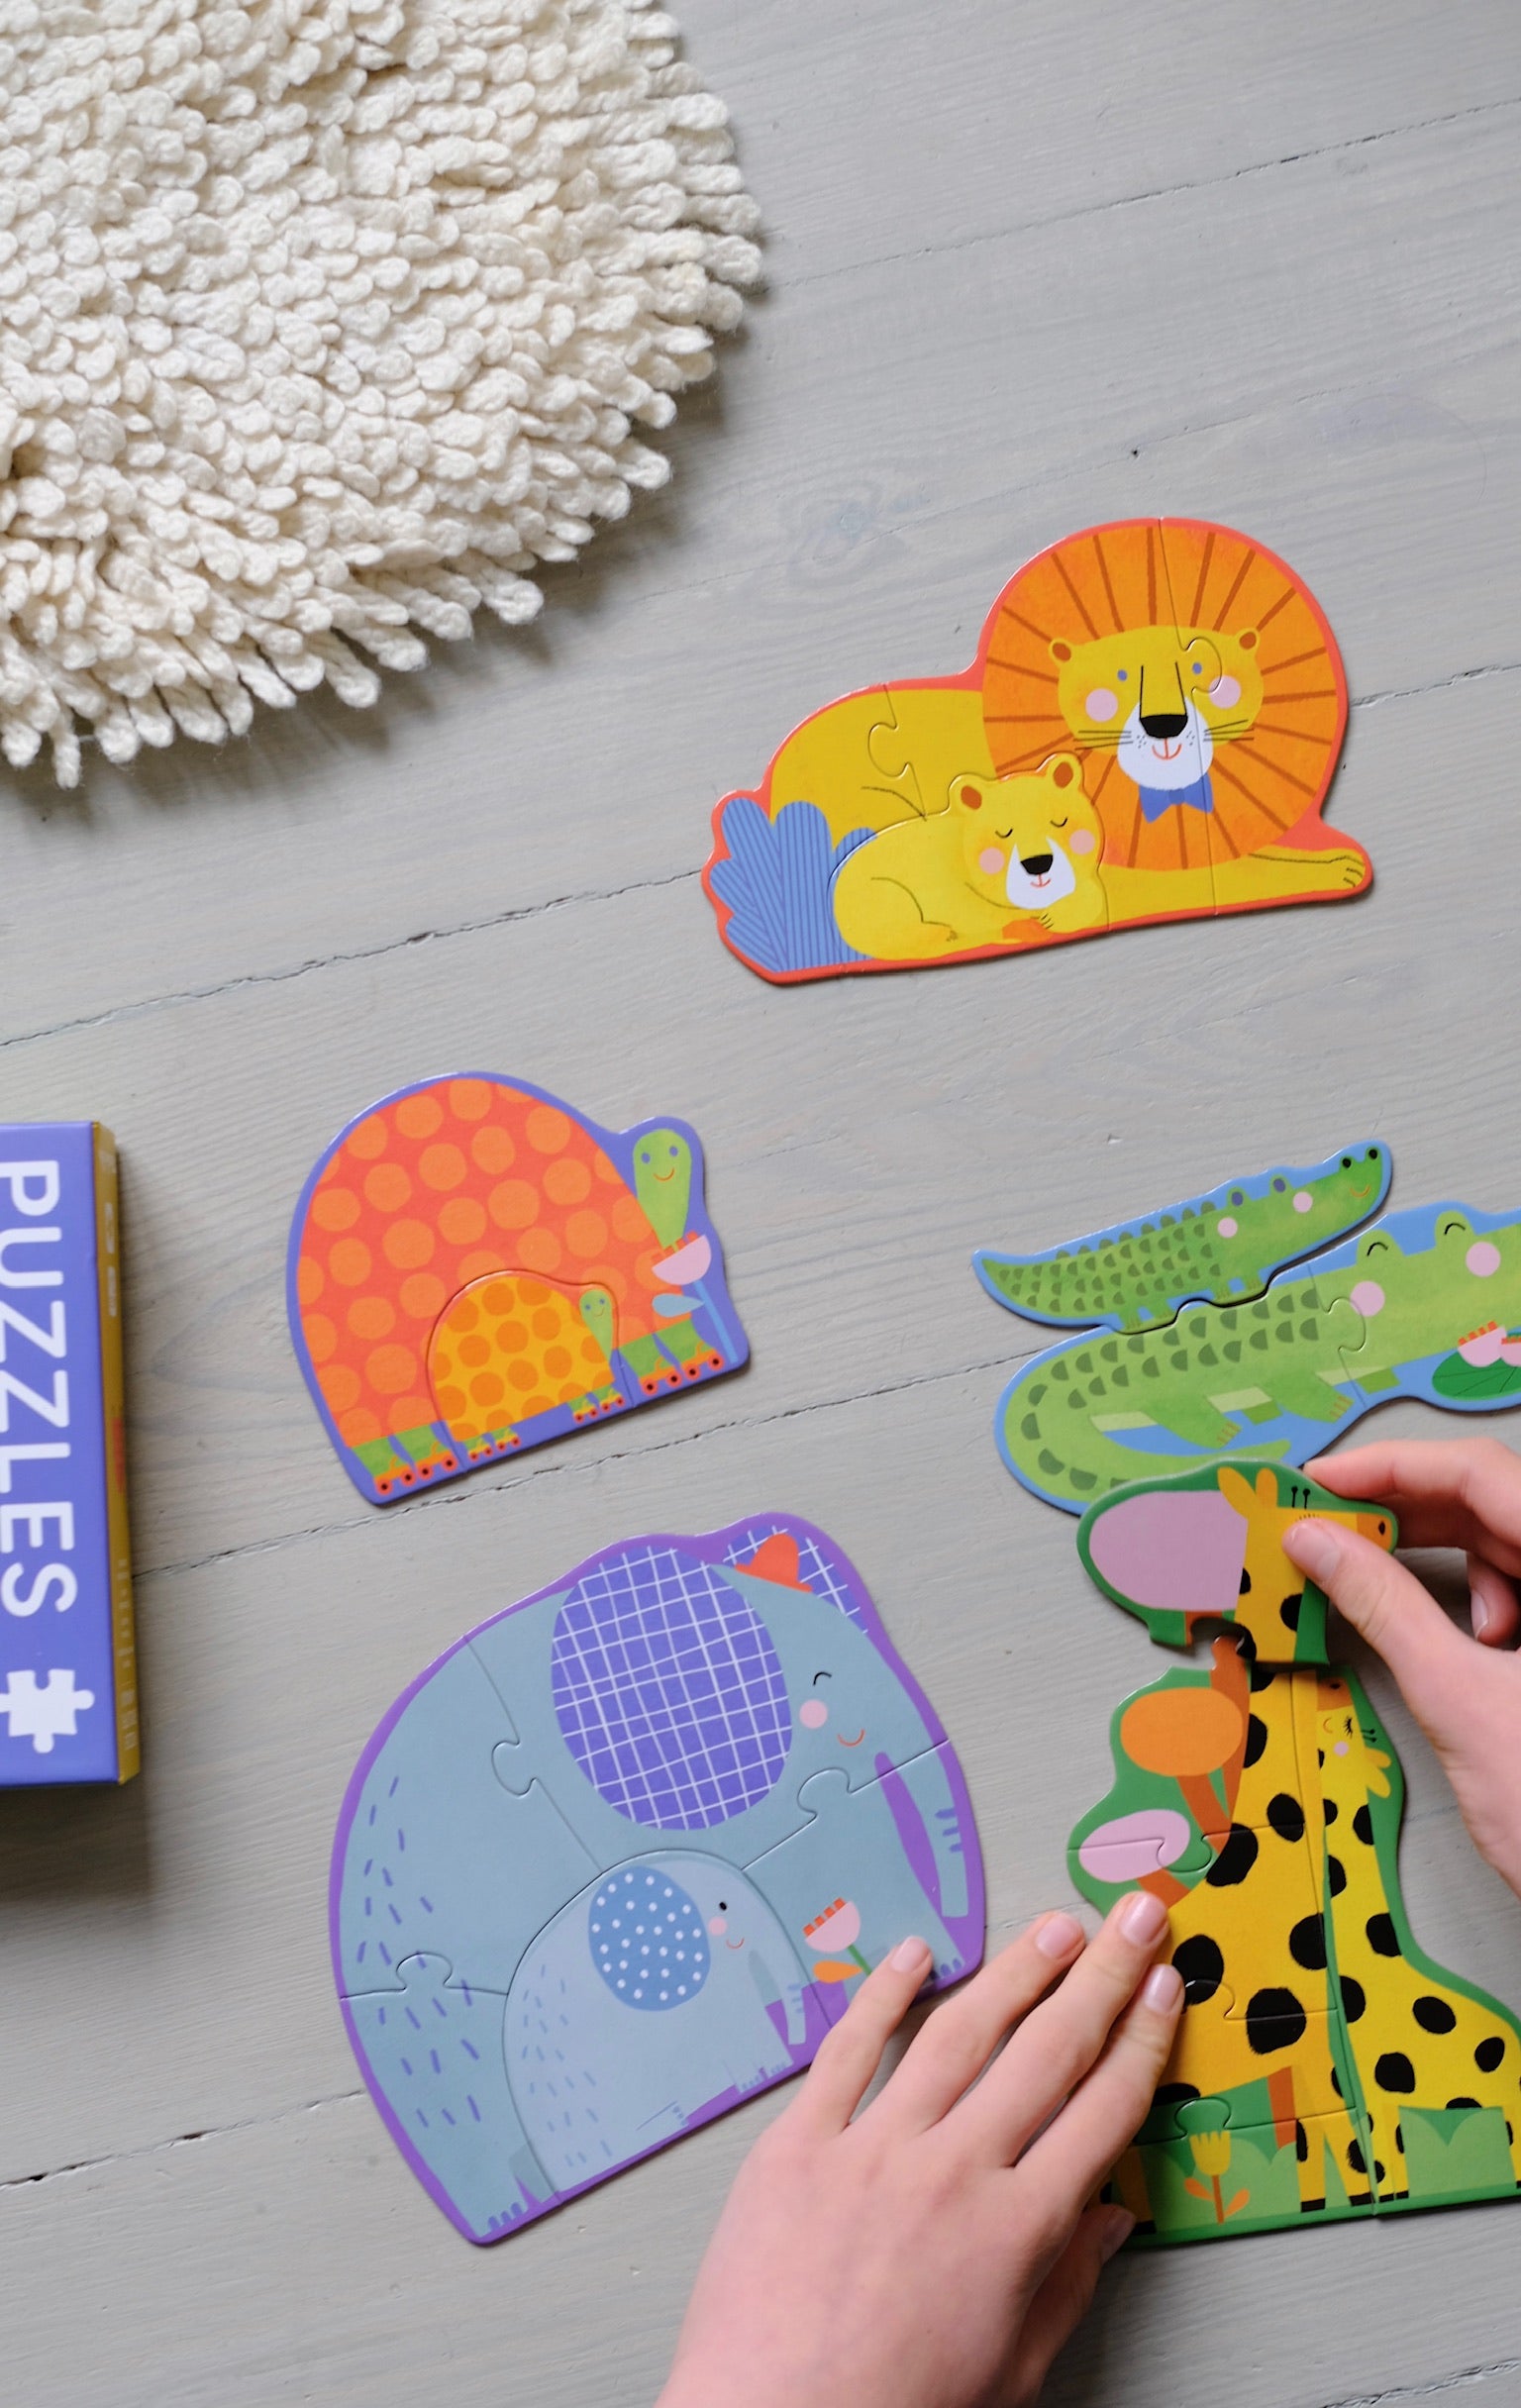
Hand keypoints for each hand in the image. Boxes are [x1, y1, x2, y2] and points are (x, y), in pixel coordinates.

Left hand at [658, 1895, 1182, 2407]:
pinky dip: (883, 1995)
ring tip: (1053, 1929)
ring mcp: (872, 2148)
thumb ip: (1066, 2283)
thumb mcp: (1012, 2369)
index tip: (1165, 1991)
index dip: (1143, 2041)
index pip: (1102, 2111)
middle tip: (1135, 1918)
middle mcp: (951, 2173)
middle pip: (1047, 2051)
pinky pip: (849, 2049)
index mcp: (1014, 2231)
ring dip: (1015, 1971)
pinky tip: (916, 1954)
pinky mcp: (798, 2143)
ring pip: (958, 2033)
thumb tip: (1111, 2217)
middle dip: (1104, 1976)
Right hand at [1283, 1437, 1520, 1897]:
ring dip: (1447, 1560)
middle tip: (1329, 1531)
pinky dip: (1482, 1597)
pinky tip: (1471, 1642)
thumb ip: (1382, 1606)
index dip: (1392, 1467)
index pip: (1481, 1474)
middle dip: (1408, 1512)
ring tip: (1407, 1607)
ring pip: (1508, 1540)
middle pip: (1494, 1500)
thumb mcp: (1458, 1699)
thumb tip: (1314, 1542)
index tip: (1317, 1484)